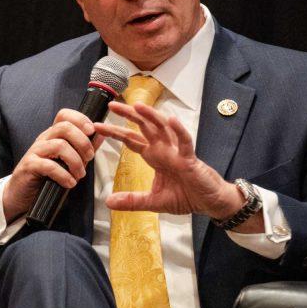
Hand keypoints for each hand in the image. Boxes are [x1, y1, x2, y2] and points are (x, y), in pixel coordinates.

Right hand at [2, 108, 104, 221]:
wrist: (22, 194)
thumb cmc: (47, 176)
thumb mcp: (69, 160)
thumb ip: (84, 148)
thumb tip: (101, 134)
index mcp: (53, 135)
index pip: (64, 115)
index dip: (80, 119)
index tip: (92, 131)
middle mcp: (43, 139)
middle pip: (64, 127)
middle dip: (82, 141)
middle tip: (89, 157)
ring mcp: (35, 152)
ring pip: (59, 145)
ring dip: (75, 161)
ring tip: (80, 174)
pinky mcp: (29, 166)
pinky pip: (49, 165)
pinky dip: (63, 175)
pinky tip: (69, 183)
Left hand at [93, 101, 247, 221]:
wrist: (209, 203)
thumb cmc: (186, 197)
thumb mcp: (154, 201)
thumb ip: (132, 201)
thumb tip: (109, 202)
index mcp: (154, 156)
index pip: (131, 140)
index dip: (115, 132)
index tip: (97, 127)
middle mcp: (164, 150)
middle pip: (144, 127)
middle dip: (129, 115)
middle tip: (112, 105)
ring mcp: (177, 152)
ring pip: (163, 128)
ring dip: (151, 116)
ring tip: (138, 106)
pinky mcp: (191, 159)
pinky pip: (185, 142)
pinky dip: (179, 131)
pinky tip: (172, 120)